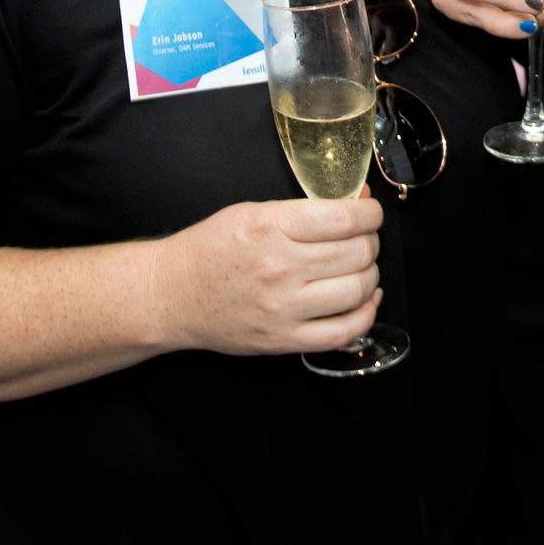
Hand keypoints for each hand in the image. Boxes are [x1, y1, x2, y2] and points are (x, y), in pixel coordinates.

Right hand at [152, 195, 383, 356]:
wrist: (172, 294)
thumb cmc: (211, 248)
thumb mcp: (253, 211)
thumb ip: (305, 209)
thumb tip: (357, 204)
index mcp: (272, 227)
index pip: (345, 219)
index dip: (371, 214)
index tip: (371, 213)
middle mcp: (281, 268)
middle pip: (357, 253)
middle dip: (370, 241)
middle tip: (364, 239)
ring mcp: (284, 308)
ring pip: (357, 290)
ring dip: (370, 274)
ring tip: (361, 266)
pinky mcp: (284, 340)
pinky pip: (343, 331)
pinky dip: (366, 314)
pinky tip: (366, 299)